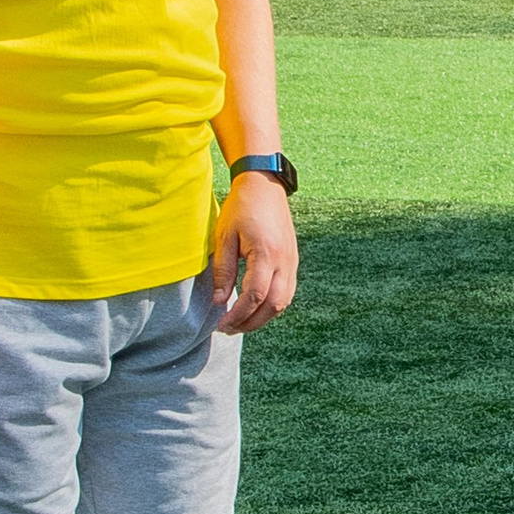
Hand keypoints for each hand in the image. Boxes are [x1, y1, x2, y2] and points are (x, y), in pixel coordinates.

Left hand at [212, 169, 298, 332]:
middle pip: (273, 305)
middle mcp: (284, 260)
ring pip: (283, 302)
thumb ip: (223, 271)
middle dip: (251, 322)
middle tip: (229, 328)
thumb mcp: (224, 237)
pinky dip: (273, 305)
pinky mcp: (293, 259)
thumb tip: (220, 301)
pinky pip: (287, 291)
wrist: (264, 184)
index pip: (254, 296)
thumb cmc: (241, 207)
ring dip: (263, 317)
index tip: (221, 323)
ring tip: (241, 322)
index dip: (238, 315)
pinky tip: (256, 308)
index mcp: (266, 253)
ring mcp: (292, 261)